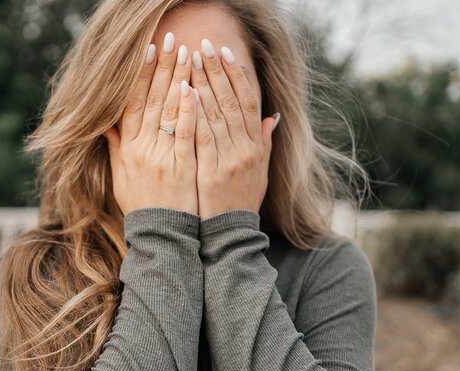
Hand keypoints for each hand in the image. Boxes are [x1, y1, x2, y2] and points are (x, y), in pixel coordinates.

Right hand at [104, 32, 199, 216]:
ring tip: (187, 52)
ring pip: (169, 112)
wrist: (159, 235)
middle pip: (152, 100)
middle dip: (162, 68)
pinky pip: (185, 134)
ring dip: (178, 79)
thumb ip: (116, 148)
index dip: (140, 76)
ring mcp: (162, 157)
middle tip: (171, 39)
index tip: (148, 51)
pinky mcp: (182, 167)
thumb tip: (108, 124)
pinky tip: (193, 88)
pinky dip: (188, 111)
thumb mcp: (121, 177)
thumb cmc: (141, 206)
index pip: (133, 104)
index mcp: (129, 148)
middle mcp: (143, 149)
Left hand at [190, 38, 279, 220]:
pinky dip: (197, 114)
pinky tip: (187, 93)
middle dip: (217, 71)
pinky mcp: (212, 172)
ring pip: (218, 114)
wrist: (230, 235)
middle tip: (204, 46)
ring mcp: (230, 160)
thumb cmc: (241, 203)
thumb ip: (265, 144)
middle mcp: (246, 149)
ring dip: (205, 84)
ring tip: (192, 60)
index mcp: (256, 147)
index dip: (237, 76)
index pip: (248, 102)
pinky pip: (204, 137)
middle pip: (232, 101)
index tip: (225, 54)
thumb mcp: (260, 173)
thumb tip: (271, 118)